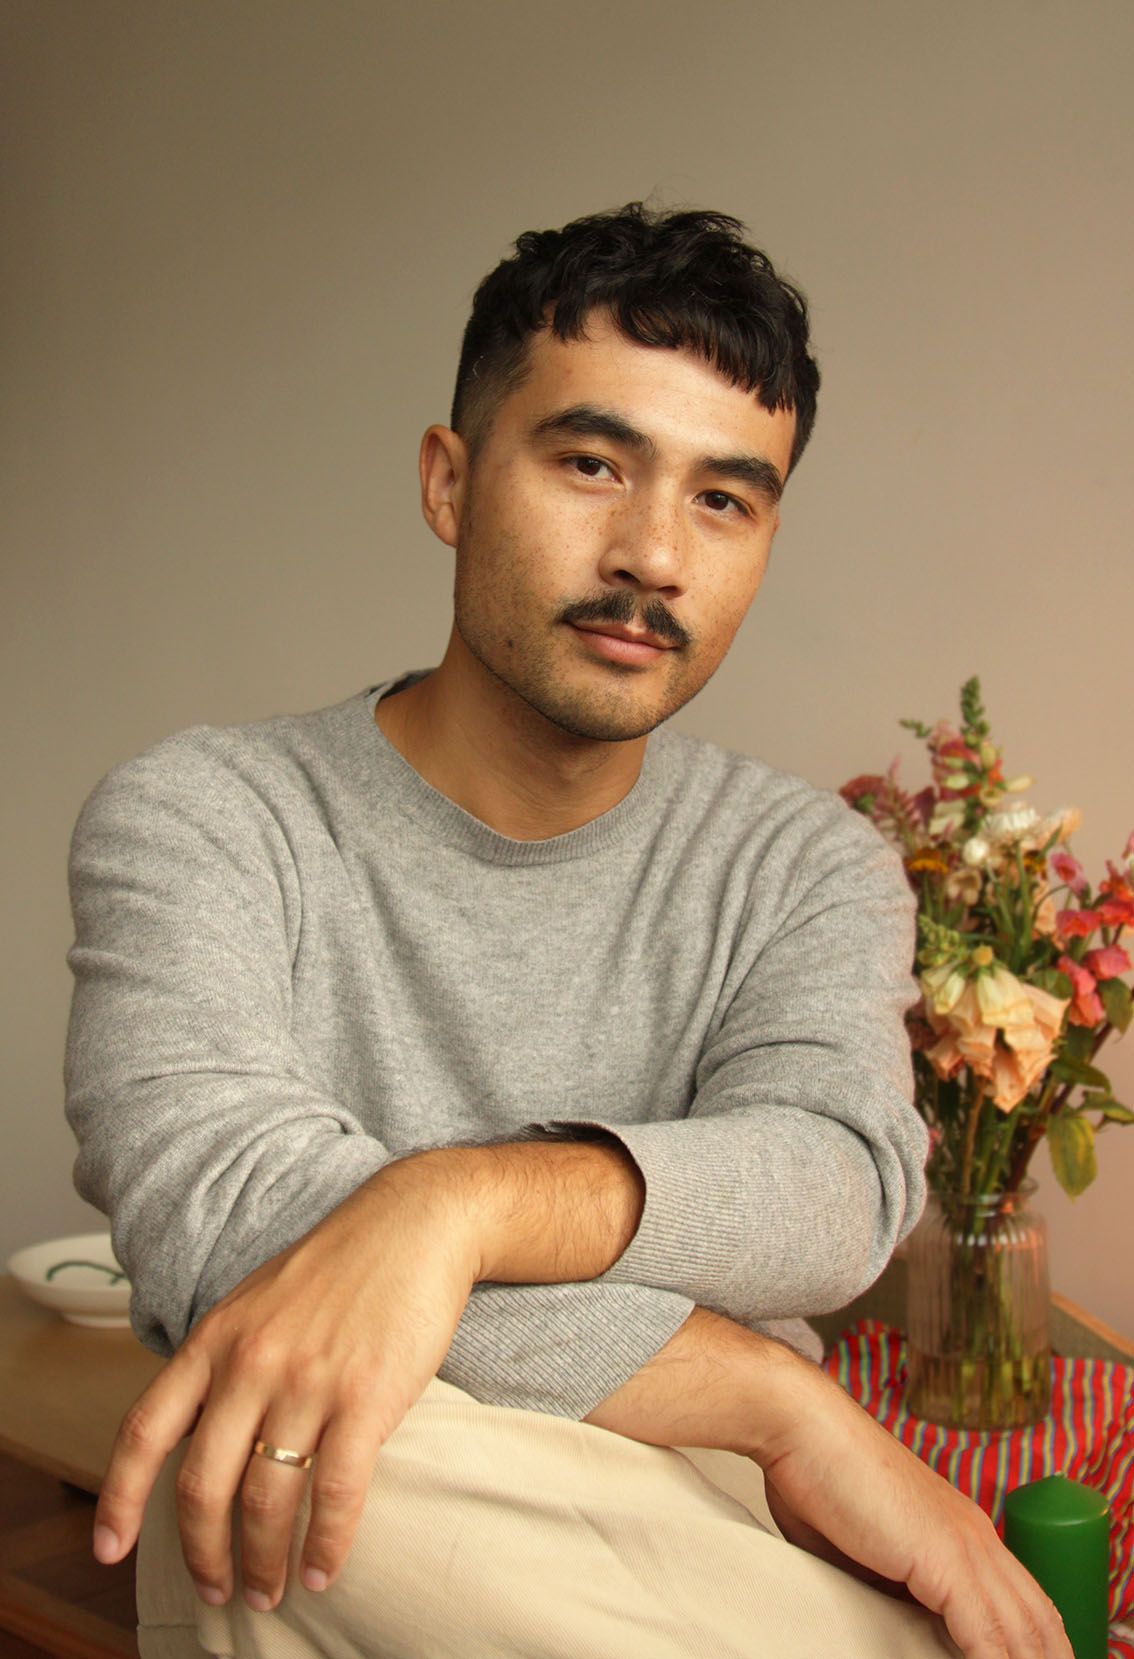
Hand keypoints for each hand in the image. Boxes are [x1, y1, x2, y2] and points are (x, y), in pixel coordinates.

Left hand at [93, 1160, 478, 1610]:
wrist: (412, 1224)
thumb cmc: (336, 1268)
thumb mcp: (255, 1302)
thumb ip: (220, 1360)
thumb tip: (191, 1433)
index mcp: (214, 1338)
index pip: (146, 1430)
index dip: (119, 1498)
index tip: (109, 1551)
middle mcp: (250, 1363)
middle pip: (201, 1485)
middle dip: (202, 1555)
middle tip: (217, 1590)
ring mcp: (307, 1381)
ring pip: (265, 1499)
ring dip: (263, 1562)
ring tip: (269, 1591)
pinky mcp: (366, 1396)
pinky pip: (335, 1492)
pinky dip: (326, 1545)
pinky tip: (321, 1570)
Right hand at [753, 1362, 1070, 1658]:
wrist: (803, 1426)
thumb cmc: (815, 1474)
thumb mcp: (864, 1546)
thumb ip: (890, 1583)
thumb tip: (895, 1619)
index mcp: (960, 1527)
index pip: (1022, 1599)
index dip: (1033, 1642)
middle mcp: (974, 1534)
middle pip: (1038, 1618)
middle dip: (1044, 1657)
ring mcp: (965, 1545)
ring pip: (1025, 1631)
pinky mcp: (946, 1559)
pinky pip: (989, 1637)